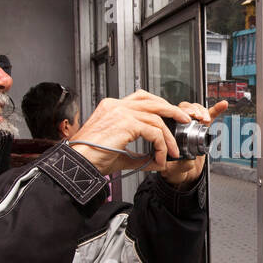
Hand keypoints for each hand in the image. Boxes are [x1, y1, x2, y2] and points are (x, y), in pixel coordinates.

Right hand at [67, 90, 192, 174]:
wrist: (77, 163)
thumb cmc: (91, 159)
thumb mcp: (119, 154)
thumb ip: (138, 154)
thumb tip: (155, 160)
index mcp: (111, 108)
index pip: (141, 98)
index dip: (159, 107)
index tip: (170, 117)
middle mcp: (116, 106)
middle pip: (152, 101)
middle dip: (172, 111)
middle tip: (185, 121)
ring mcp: (121, 112)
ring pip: (156, 119)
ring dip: (168, 137)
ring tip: (172, 152)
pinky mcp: (126, 123)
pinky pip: (154, 132)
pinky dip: (161, 146)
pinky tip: (160, 157)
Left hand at [157, 100, 228, 186]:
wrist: (183, 173)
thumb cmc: (174, 168)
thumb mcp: (175, 168)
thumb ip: (182, 164)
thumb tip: (190, 159)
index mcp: (169, 130)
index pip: (174, 114)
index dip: (181, 113)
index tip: (187, 118)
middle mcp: (180, 124)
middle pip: (186, 108)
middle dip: (193, 110)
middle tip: (197, 117)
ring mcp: (193, 124)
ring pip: (197, 109)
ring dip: (203, 111)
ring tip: (206, 118)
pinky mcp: (204, 127)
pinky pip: (211, 115)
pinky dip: (217, 109)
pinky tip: (223, 104)